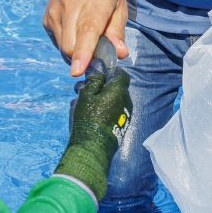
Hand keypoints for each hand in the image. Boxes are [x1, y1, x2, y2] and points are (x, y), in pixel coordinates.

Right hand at [44, 0, 128, 76]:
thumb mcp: (119, 5)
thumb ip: (118, 31)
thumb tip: (120, 54)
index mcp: (94, 1)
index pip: (87, 30)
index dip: (83, 52)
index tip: (78, 70)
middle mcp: (70, 6)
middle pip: (71, 46)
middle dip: (85, 58)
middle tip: (99, 53)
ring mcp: (54, 13)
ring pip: (63, 48)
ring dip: (77, 52)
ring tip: (89, 37)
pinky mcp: (46, 20)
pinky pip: (58, 43)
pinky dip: (69, 45)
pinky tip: (76, 31)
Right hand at [53, 67, 132, 201]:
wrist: (93, 147)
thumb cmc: (88, 117)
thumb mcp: (87, 94)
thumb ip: (95, 79)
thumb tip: (99, 66)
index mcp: (119, 90)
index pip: (121, 73)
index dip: (109, 72)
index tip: (96, 76)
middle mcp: (126, 100)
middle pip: (116, 87)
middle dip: (102, 87)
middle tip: (85, 92)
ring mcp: (126, 114)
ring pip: (114, 100)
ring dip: (102, 99)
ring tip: (86, 106)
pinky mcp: (122, 125)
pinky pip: (114, 111)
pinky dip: (105, 110)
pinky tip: (93, 117)